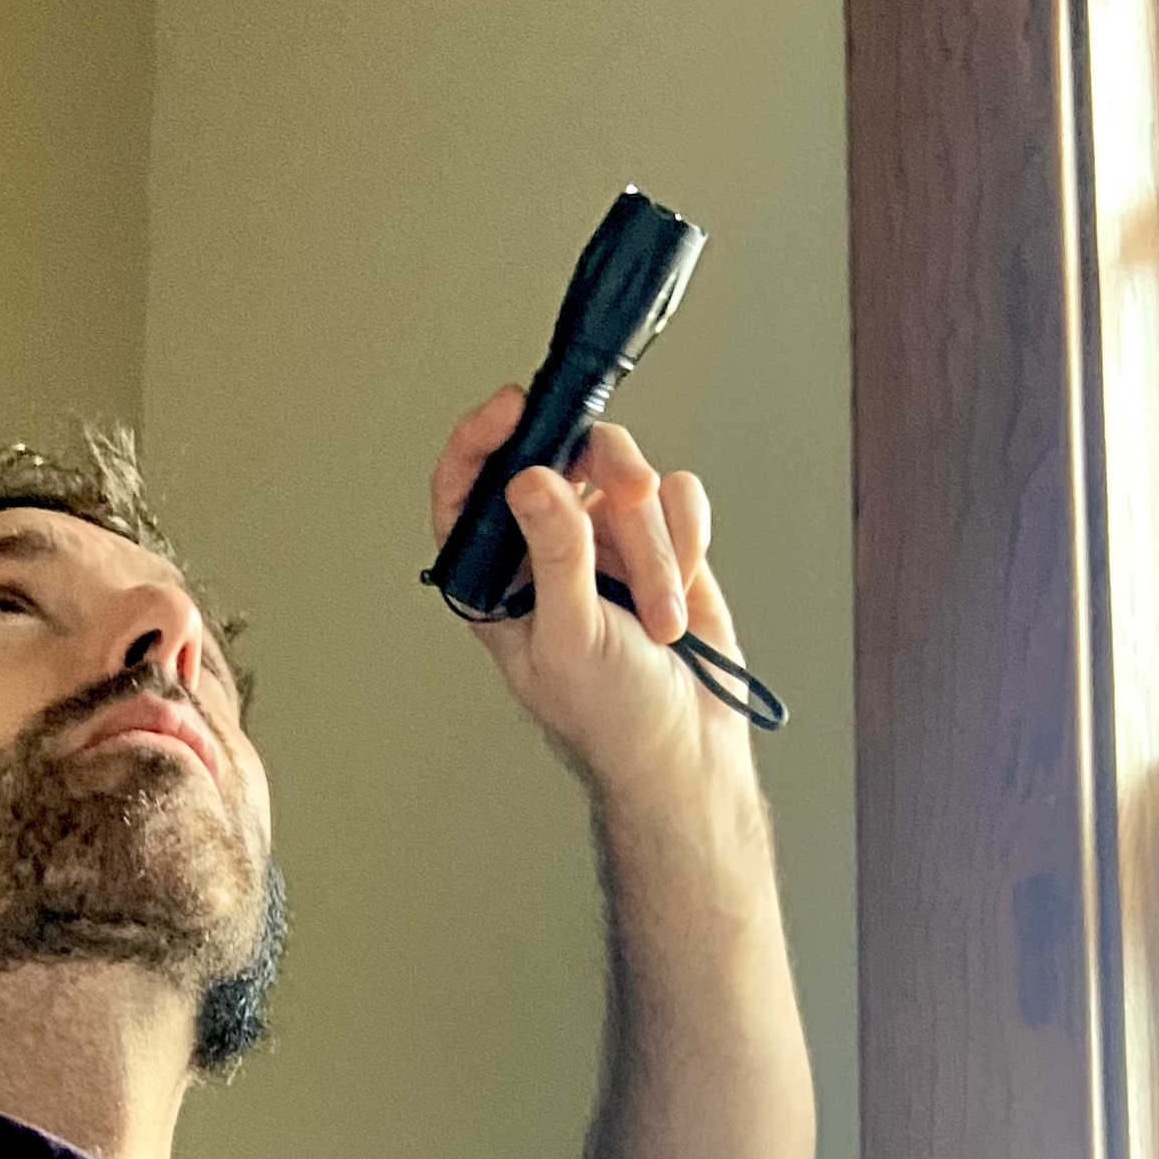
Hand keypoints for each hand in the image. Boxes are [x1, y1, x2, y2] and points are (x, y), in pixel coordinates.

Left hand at [428, 387, 751, 805]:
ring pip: (630, 479)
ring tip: (660, 615)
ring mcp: (606, 543)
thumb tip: (530, 482)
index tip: (515, 408)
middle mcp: (547, 551)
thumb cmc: (614, 719)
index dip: (481, 441)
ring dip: (658, 546)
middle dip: (607, 481)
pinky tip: (683, 592)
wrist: (686, 750)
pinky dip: (689, 540)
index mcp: (499, 580)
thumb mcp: (573, 639)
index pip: (469, 492)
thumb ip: (554, 556)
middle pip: (565, 458)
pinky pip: (678, 498)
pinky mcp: (662, 542)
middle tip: (629, 501)